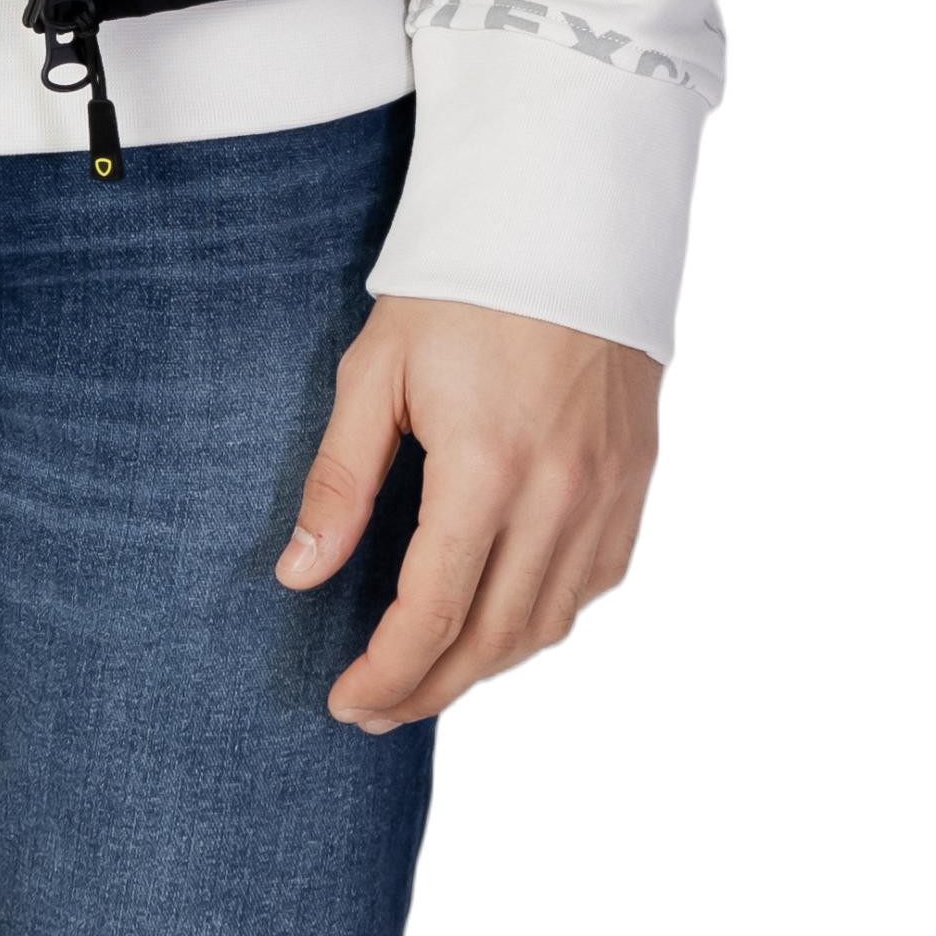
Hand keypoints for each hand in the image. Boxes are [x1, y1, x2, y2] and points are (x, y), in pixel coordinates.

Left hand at [276, 294, 658, 730]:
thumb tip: (300, 573)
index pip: (432, 613)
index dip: (386, 673)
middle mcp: (559, 497)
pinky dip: (544, 619)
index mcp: (487, 469)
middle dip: (428, 689)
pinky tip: (500, 619)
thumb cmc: (458, 289)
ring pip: (548, 624)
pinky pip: (594, 583)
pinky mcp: (636, 482)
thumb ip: (340, 480)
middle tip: (376, 711)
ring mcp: (608, 494)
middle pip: (492, 639)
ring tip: (427, 676)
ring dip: (485, 665)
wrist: (565, 224)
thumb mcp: (375, 369)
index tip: (346, 703)